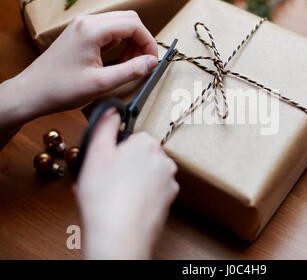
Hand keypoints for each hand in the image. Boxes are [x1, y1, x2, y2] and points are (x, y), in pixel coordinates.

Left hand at [10, 10, 157, 121]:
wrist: (32, 92)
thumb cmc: (61, 89)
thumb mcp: (101, 84)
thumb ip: (131, 71)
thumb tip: (152, 62)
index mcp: (92, 30)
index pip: (133, 25)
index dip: (149, 42)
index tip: (152, 62)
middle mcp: (87, 22)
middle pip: (128, 20)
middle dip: (141, 41)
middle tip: (143, 64)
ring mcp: (82, 26)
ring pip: (119, 24)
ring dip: (131, 43)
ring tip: (130, 66)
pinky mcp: (80, 33)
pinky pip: (108, 32)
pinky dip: (119, 44)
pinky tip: (118, 62)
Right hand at [77, 110, 178, 258]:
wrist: (120, 236)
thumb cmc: (105, 197)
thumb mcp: (96, 153)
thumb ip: (105, 126)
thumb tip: (113, 111)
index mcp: (146, 143)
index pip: (133, 138)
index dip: (116, 151)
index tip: (107, 162)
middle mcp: (163, 159)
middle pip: (141, 156)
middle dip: (124, 166)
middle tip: (106, 181)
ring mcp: (169, 181)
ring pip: (147, 174)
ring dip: (131, 181)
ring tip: (112, 195)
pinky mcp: (169, 199)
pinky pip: (153, 191)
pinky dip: (140, 196)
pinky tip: (123, 205)